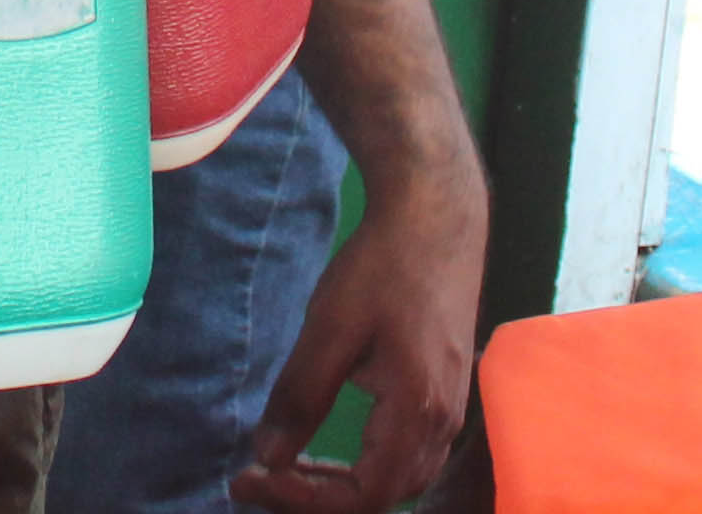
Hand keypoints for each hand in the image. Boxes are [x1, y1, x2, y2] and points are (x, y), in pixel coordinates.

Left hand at [235, 134, 485, 511]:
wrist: (437, 216)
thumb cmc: (384, 266)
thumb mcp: (330, 327)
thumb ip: (300, 397)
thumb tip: (267, 457)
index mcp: (418, 410)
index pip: (364, 494)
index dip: (304, 499)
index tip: (251, 478)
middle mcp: (444, 421)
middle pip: (385, 495)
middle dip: (319, 497)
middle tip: (259, 476)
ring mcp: (451, 407)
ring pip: (400, 478)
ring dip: (344, 484)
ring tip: (288, 466)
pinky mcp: (446, 390)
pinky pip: (409, 453)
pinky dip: (367, 463)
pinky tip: (331, 446)